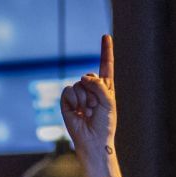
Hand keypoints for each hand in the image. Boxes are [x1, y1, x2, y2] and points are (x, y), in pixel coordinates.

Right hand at [59, 35, 116, 163]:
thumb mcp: (108, 101)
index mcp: (105, 87)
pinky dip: (74, 100)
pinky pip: (69, 90)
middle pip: (90, 75)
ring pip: (79, 84)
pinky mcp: (67, 100)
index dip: (106, 51)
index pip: (106, 66)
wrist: (93, 140)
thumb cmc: (105, 123)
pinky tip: (78, 111)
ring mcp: (78, 94)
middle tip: (95, 107)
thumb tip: (82, 77)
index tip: (106, 36)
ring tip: (87, 112)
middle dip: (93, 91)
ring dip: (85, 99)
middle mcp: (91, 88)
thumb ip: (99, 85)